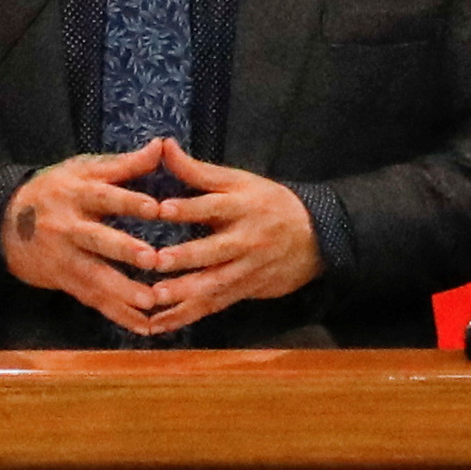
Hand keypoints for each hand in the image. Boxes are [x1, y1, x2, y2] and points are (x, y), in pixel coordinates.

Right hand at [0, 150, 185, 335]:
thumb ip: (124, 164)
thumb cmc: (54, 191)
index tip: (156, 208)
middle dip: (124, 251)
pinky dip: (118, 315)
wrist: (4, 221)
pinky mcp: (65, 282)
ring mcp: (64, 257)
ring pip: (95, 277)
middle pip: (97, 239)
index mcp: (76, 193)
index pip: (104, 196)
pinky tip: (143, 326)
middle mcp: (68, 226)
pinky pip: (93, 300)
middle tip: (153, 260)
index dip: (129, 202)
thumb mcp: (82, 171)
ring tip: (151, 303)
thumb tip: (161, 146)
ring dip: (123, 293)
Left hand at [104, 140, 321, 334]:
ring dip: (184, 294)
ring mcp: (246, 269)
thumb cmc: (268, 203)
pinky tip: (160, 324)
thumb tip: (164, 145)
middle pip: (213, 250)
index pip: (212, 206)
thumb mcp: (238, 181)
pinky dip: (187, 316)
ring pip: (213, 284)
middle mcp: (245, 239)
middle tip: (155, 262)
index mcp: (242, 206)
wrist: (315, 236)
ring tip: (154, 299)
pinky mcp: (245, 291)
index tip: (161, 209)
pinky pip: (213, 306)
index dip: (187, 208)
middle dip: (185, 258)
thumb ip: (197, 170)